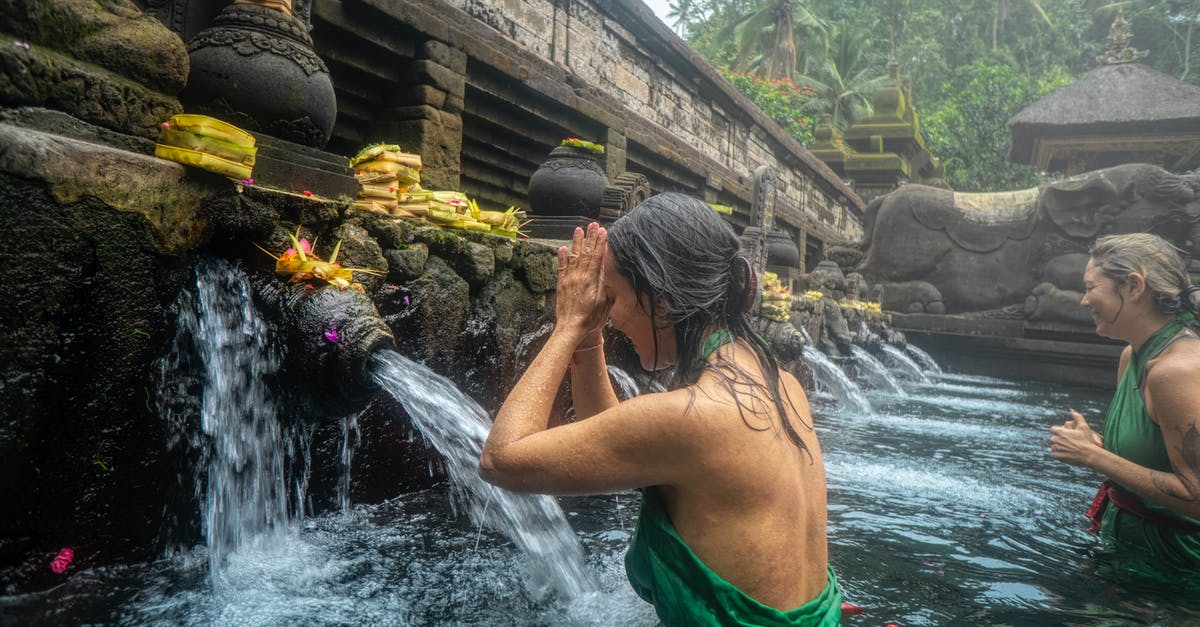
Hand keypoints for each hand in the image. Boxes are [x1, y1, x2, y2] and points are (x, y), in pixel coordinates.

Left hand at [556, 223, 610, 339]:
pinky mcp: (561, 284)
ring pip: (574, 256)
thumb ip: (604, 283)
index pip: (597, 256)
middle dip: (591, 238)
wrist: (571, 328)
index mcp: (591, 280)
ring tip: (579, 230)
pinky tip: (563, 248)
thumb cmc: (590, 319)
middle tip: (594, 224)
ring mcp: (569, 279)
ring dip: (577, 242)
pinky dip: (562, 257)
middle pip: (586, 253)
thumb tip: (605, 267)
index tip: (603, 231)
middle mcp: (579, 276)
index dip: (600, 243)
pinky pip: (562, 267)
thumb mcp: (604, 302)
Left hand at [1050, 409, 1102, 467]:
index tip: (1066, 435)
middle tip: (1069, 442)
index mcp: (1058, 431)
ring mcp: (1055, 448)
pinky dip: (1060, 454)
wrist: (1089, 454)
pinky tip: (1068, 454)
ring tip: (1069, 448)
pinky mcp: (1056, 456)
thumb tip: (1072, 410)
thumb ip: (1077, 417)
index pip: (1054, 429)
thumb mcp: (1083, 426)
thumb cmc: (1087, 440)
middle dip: (1060, 439)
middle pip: (1054, 438)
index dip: (1060, 432)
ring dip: (1060, 447)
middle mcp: (1054, 439)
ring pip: (1055, 446)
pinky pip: (1055, 454)